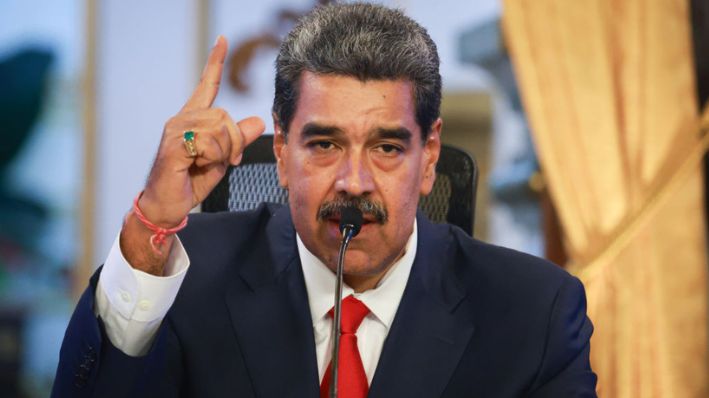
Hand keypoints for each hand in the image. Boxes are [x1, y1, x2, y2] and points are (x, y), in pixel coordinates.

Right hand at [139, 35, 264, 226]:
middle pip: (226, 117)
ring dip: (223, 153)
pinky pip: (208, 143)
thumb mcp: (222, 158)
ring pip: (221, 130)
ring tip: (205, 164)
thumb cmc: (191, 181)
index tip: (223, 40)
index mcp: (194, 118)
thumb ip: (238, 140)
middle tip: (225, 161)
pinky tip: (195, 166)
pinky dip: (211, 159)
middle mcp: (183, 118)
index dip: (215, 62)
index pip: (207, 85)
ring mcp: (175, 128)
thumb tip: (258, 121)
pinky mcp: (173, 144)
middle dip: (234, 143)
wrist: (167, 205)